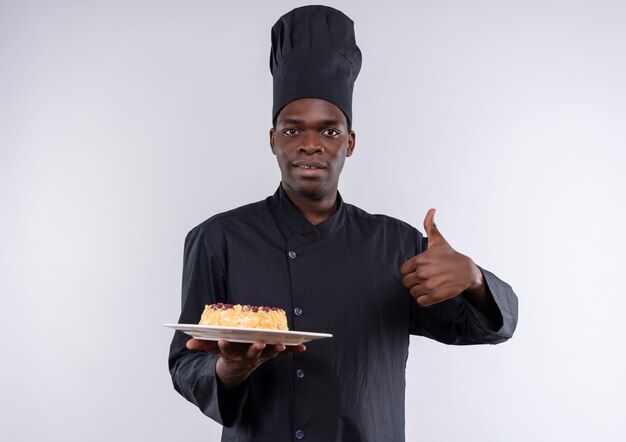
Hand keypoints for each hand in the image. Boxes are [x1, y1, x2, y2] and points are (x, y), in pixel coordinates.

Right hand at [186, 339, 305, 388]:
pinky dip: (292, 351)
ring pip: (269, 353)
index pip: (226, 350)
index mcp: (232, 354)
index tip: (222, 341)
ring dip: (276, 349)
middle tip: (260, 343)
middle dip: (256, 348)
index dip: (224, 346)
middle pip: (252, 353)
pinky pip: (282, 353)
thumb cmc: (226, 353)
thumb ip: (202, 345)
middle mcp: (246, 357)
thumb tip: (188, 343)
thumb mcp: (212, 349)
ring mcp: (259, 357)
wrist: (235, 370)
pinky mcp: (269, 354)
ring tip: (284, 344)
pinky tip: (303, 346)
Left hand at [400, 208, 483, 306]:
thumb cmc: (449, 256)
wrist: (466, 271)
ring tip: (429, 284)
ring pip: (413, 292)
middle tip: (425, 278)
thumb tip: (431, 210)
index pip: (403, 271)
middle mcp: (423, 272)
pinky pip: (420, 301)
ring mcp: (429, 285)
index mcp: (420, 260)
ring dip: (419, 290)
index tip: (419, 269)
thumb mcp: (438, 241)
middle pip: (406, 282)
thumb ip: (430, 226)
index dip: (410, 271)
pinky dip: (424, 299)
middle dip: (414, 281)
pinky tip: (431, 292)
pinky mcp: (435, 296)